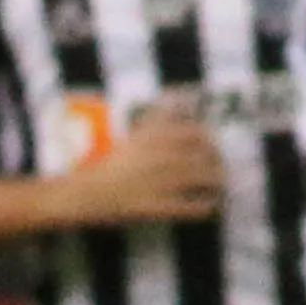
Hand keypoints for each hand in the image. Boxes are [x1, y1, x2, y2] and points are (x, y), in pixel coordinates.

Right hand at [64, 96, 227, 225]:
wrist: (86, 192)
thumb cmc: (109, 163)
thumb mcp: (135, 133)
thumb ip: (159, 116)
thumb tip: (183, 97)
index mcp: (156, 136)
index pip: (196, 133)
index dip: (209, 141)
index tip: (212, 147)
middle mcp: (162, 156)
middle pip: (204, 156)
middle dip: (216, 162)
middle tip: (220, 168)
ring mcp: (161, 182)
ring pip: (201, 179)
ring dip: (215, 182)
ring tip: (219, 186)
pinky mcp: (157, 206)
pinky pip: (188, 207)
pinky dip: (203, 207)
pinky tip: (210, 207)